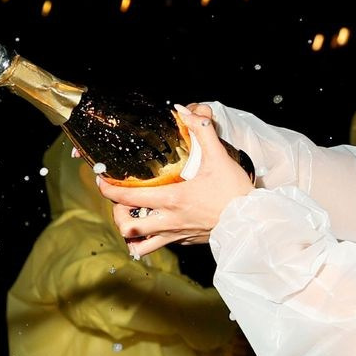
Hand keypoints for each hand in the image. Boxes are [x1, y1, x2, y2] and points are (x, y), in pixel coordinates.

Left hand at [102, 106, 256, 258]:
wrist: (252, 222)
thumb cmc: (234, 192)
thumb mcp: (218, 158)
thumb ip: (202, 131)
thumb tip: (187, 111)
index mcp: (171, 199)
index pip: (127, 198)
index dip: (108, 190)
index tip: (102, 180)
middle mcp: (168, 221)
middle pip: (127, 227)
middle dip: (117, 215)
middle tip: (120, 202)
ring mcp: (176, 235)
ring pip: (140, 245)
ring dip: (132, 233)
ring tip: (133, 220)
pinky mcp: (185, 242)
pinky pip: (160, 245)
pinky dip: (151, 238)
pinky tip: (157, 225)